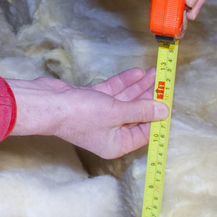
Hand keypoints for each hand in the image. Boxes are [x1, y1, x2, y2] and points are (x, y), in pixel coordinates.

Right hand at [6, 68, 164, 158]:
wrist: (48, 104)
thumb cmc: (80, 115)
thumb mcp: (117, 113)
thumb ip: (142, 111)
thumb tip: (164, 111)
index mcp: (117, 144)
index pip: (145, 132)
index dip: (157, 116)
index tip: (168, 100)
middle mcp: (110, 133)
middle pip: (136, 114)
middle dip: (149, 97)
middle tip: (163, 82)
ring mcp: (100, 116)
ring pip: (125, 100)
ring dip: (139, 86)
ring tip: (154, 72)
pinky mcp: (91, 101)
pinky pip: (113, 92)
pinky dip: (123, 83)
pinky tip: (137, 73)